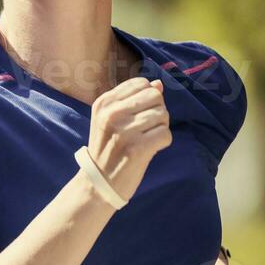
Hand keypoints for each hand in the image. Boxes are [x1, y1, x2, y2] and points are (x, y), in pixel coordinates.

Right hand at [88, 78, 170, 200]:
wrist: (98, 181)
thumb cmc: (108, 148)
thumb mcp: (111, 119)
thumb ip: (133, 99)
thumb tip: (158, 84)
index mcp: (104, 102)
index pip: (142, 84)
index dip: (148, 98)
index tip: (139, 114)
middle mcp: (112, 113)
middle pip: (155, 96)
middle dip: (157, 110)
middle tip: (147, 127)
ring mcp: (124, 131)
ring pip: (162, 114)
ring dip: (161, 127)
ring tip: (146, 138)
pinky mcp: (137, 148)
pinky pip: (165, 134)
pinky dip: (163, 142)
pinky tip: (150, 149)